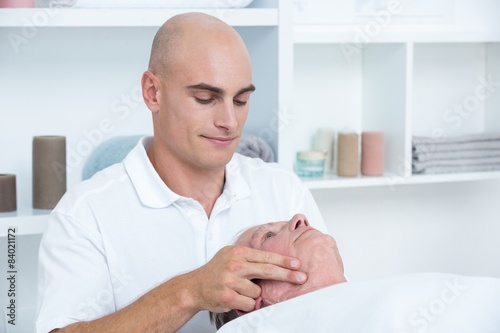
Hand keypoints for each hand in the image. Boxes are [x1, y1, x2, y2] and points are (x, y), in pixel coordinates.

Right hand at [189, 245, 306, 312]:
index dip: (283, 261)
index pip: (265, 256)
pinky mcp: (227, 296)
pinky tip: (236, 298)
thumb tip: (276, 262)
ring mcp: (230, 280)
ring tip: (240, 290)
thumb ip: (250, 257)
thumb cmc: (216, 271)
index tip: (297, 264)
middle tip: (301, 277)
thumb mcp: (231, 256)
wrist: (194, 287)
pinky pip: (249, 303)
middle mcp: (234, 265)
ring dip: (254, 295)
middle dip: (287, 274)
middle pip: (267, 270)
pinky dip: (246, 304)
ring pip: (257, 291)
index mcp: (237, 253)